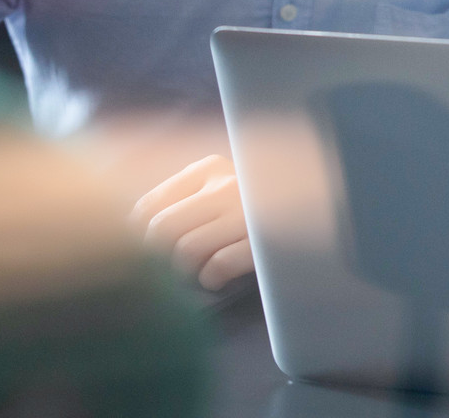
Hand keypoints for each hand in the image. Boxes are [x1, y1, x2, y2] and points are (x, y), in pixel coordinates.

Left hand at [132, 154, 252, 289]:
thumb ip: (184, 197)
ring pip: (186, 250)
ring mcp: (247, 213)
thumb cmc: (258, 203)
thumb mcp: (220, 186)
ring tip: (195, 273)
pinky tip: (216, 279)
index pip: (148, 206)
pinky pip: (218, 267)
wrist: (322, 204)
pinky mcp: (264, 241)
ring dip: (184, 271)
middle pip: (161, 230)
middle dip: (156, 258)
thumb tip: (126, 227)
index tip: (145, 252)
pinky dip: (210, 279)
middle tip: (167, 268)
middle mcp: (227, 185)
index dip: (136, 237)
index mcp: (209, 168)